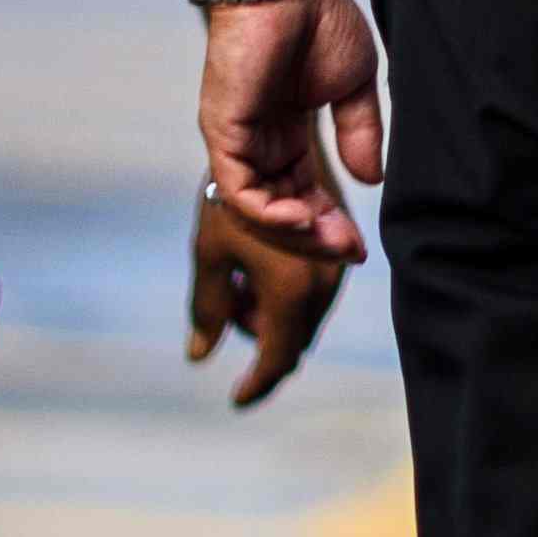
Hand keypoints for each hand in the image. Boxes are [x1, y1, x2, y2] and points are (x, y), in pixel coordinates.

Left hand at [185, 190, 344, 405]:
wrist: (274, 138)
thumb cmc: (229, 194)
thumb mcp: (210, 253)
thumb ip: (207, 308)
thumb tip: (198, 355)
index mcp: (290, 291)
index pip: (278, 358)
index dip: (257, 384)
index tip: (237, 399)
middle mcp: (322, 284)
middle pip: (292, 339)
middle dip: (258, 337)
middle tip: (224, 307)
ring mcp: (335, 268)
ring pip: (304, 316)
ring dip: (270, 314)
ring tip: (237, 282)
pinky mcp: (338, 249)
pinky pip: (312, 292)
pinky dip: (284, 294)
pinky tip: (258, 269)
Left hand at [199, 0, 385, 261]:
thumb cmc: (317, 19)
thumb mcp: (353, 85)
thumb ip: (359, 133)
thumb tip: (369, 179)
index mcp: (283, 132)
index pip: (301, 194)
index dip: (329, 223)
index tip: (359, 246)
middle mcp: (255, 142)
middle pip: (279, 211)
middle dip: (314, 238)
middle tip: (349, 253)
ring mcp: (235, 139)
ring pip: (256, 210)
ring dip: (294, 233)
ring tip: (331, 241)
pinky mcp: (223, 131)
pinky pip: (239, 190)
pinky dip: (268, 213)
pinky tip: (302, 219)